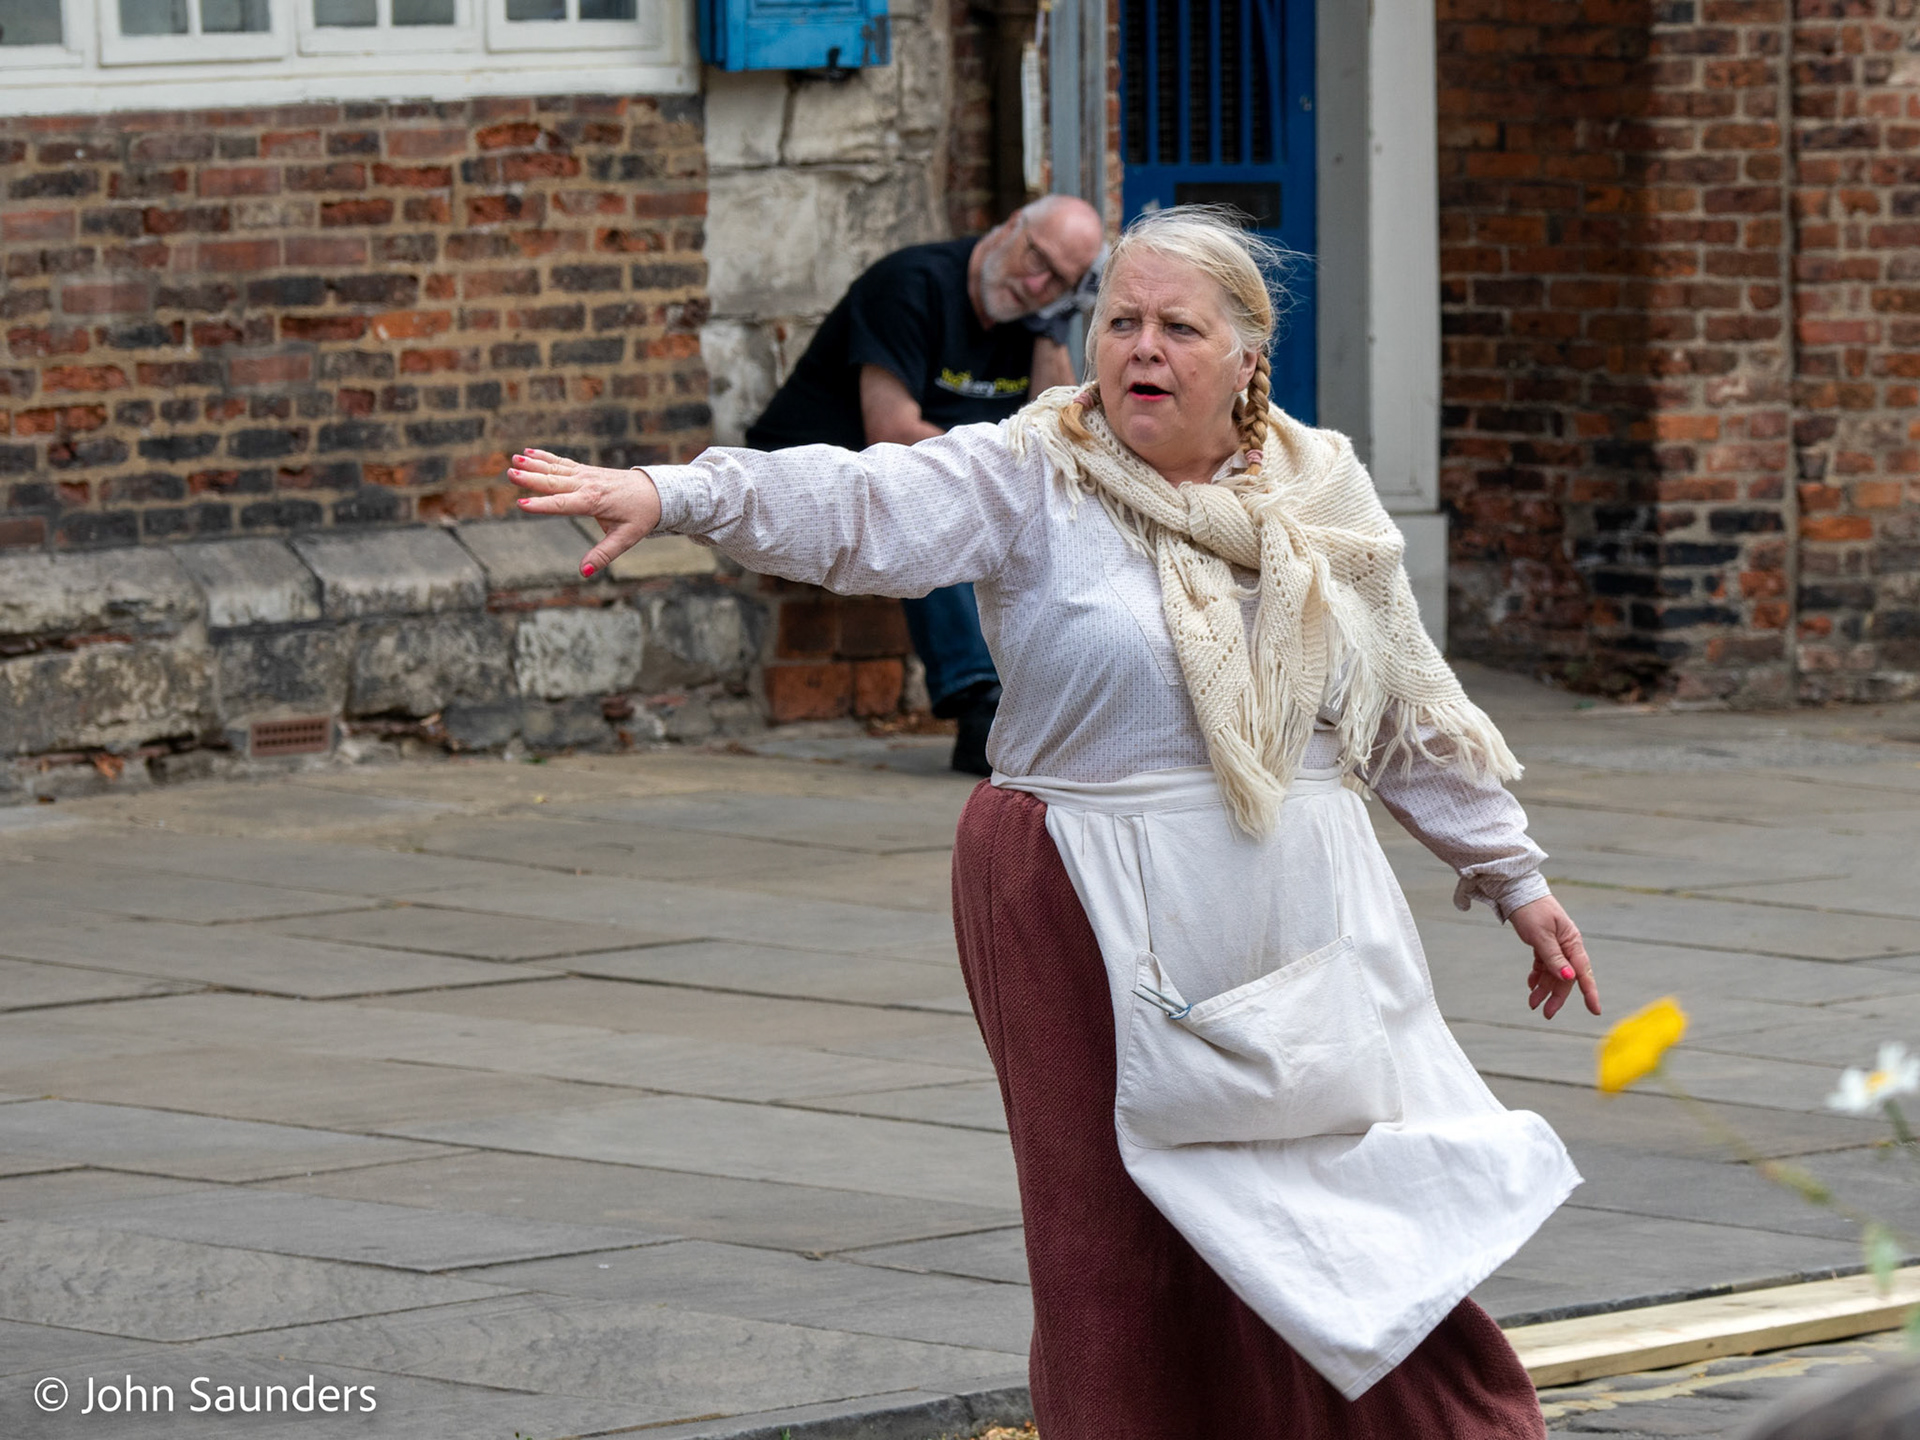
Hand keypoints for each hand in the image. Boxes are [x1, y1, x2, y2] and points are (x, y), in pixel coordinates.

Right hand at [507, 448, 661, 575]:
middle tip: (510, 473)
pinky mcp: (587, 471)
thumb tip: (584, 572)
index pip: (562, 504)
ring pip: (555, 469)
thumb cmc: (641, 516)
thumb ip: (603, 555)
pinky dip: (546, 457)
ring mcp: (586, 475)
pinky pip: (563, 463)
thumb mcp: (625, 539)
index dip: (542, 505)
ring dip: (534, 464)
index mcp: (593, 502)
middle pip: (554, 482)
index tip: (522, 504)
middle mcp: (587, 485)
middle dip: (531, 478)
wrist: (656, 491)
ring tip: (514, 459)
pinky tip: (530, 452)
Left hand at [1511, 895, 1599, 1020]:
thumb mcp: (1541, 936)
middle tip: (1545, 1013)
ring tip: (1532, 1003)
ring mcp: (1556, 945)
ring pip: (1553, 973)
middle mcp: (1567, 945)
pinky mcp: (1544, 944)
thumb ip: (1554, 957)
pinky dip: (1538, 975)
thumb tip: (1569, 977)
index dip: (1589, 992)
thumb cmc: (1531, 910)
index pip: (1583, 972)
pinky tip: (1531, 985)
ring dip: (1543, 988)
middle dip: (1557, 996)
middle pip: (1566, 977)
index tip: (1595, 1011)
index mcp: (1572, 942)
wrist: (1517, 891)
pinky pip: (1544, 965)